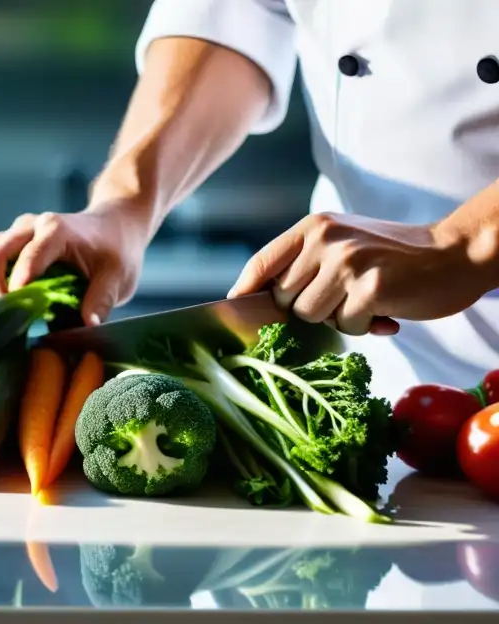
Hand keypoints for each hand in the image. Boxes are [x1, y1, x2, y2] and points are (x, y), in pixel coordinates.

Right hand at [0, 203, 147, 324]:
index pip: (29, 256)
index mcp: (57, 230)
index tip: (20, 313)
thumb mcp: (118, 276)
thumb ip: (102, 299)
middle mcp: (30, 226)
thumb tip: (88, 326)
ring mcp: (16, 232)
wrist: (113, 226)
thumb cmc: (116, 250)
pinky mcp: (8, 242)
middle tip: (3, 320)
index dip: (19, 286)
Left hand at [227, 212, 492, 335]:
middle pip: (284, 300)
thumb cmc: (392, 259)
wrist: (455, 255)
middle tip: (342, 300)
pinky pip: (346, 327)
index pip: (261, 263)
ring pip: (311, 317)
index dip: (244, 291)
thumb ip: (305, 264)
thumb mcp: (343, 245)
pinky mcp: (370, 287)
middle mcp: (326, 239)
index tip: (235, 309)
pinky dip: (363, 327)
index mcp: (314, 227)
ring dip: (336, 320)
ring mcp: (348, 261)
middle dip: (308, 310)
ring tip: (364, 303)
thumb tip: (254, 300)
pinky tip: (384, 311)